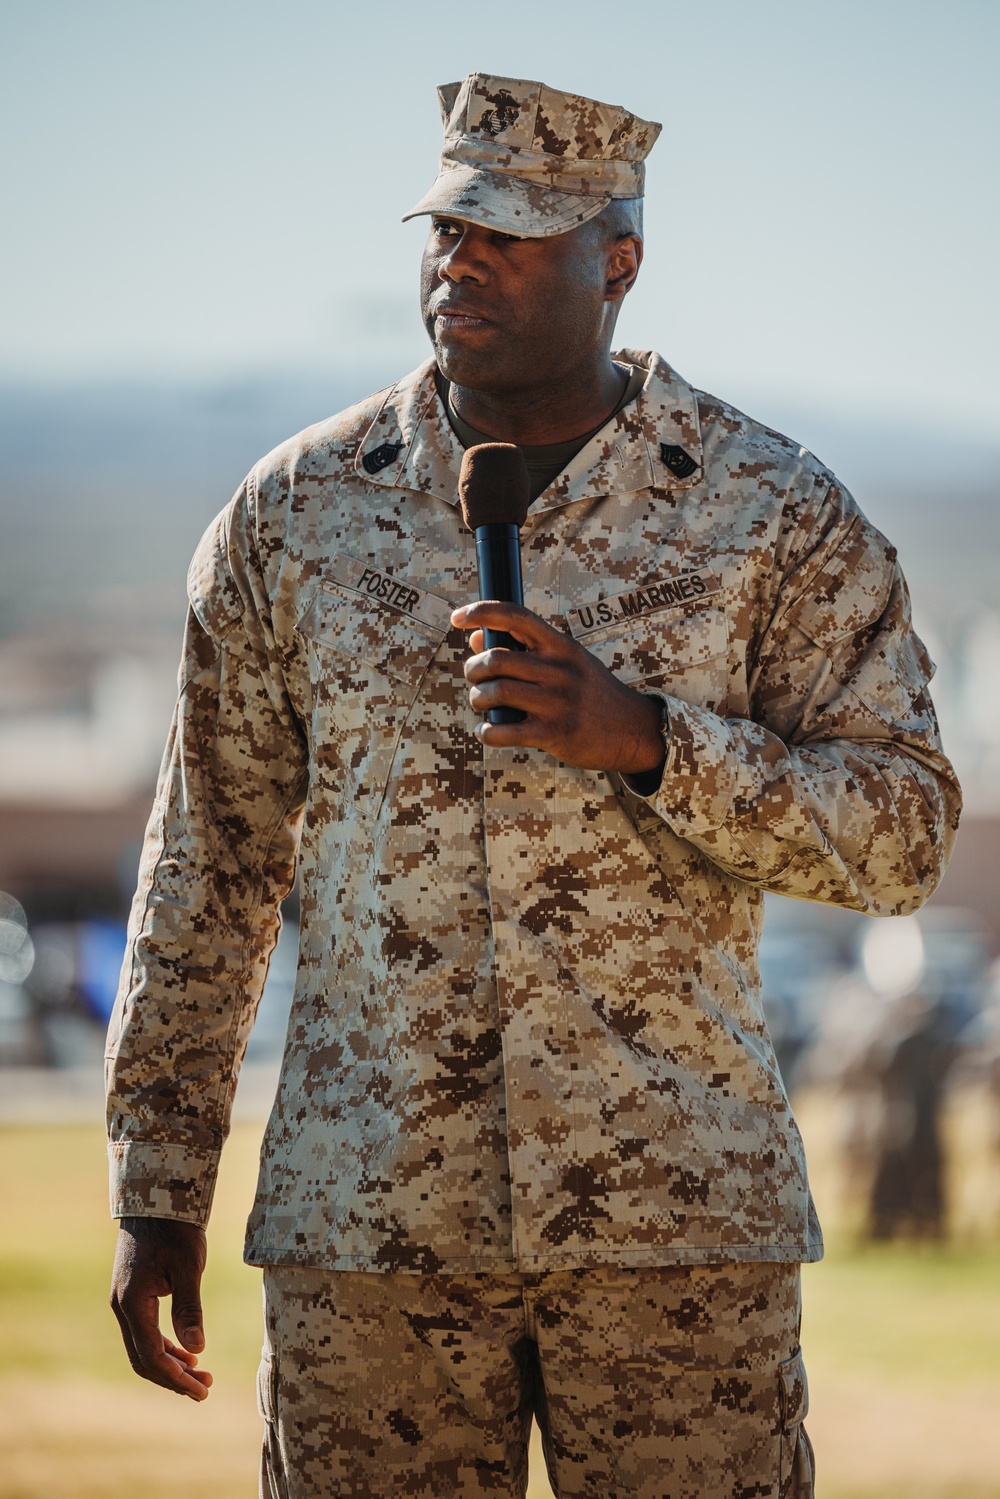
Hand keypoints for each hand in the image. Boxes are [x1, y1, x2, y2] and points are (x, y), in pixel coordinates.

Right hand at [110, 1217, 212, 1400]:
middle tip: (204, 1389)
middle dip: (173, 1377)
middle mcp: (122, 1306)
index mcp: (133, 1302)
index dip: (176, 1378)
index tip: (201, 1390)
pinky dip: (164, 1346)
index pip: (151, 1355)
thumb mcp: (189, 1265)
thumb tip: (198, 1349)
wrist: (156, 1196)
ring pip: (143, 1347)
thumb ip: (190, 1307)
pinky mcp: (132, 1294)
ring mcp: (124, 1301)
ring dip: (170, 1364)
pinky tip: (187, 1352)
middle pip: (143, 1358)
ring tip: (201, 1374)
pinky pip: (144, 1331)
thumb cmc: (175, 1228)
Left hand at [452, 600, 664, 773]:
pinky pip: (505, 731)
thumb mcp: (566, 662)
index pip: (516, 616)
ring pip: (496, 692)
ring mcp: (558, 702)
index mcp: (561, 646)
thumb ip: (523, 649)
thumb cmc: (592, 693)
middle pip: (496, 659)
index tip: (457, 618)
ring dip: (477, 698)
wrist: (632, 730)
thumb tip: (476, 638)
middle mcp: (560, 670)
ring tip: (481, 703)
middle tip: (474, 678)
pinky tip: (488, 731)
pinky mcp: (556, 733)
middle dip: (473, 669)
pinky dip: (487, 732)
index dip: (482, 612)